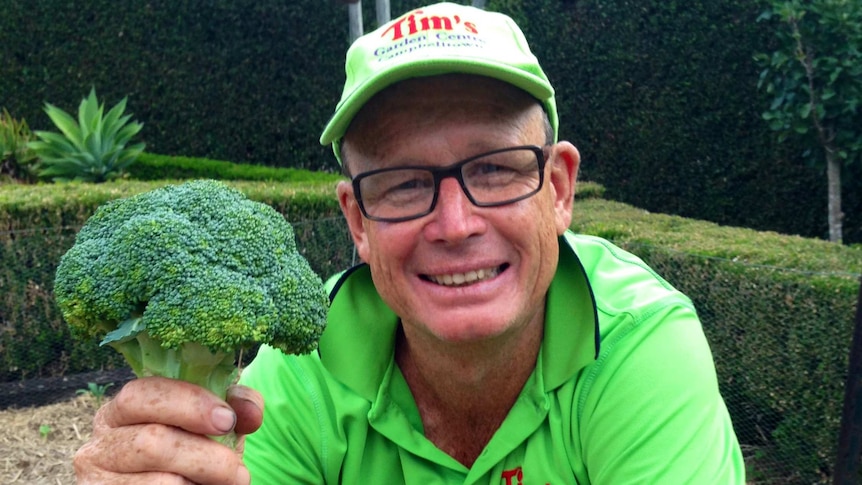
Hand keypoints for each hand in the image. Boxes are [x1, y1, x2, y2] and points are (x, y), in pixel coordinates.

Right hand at [73, 377, 263, 483]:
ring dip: (201, 483)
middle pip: (152, 441)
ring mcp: (99, 480)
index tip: (227, 420)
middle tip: (238, 471)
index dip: (188, 403)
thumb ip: (233, 407)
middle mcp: (101, 443)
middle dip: (206, 456)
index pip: (141, 394)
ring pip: (159, 482)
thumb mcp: (210, 423)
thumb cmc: (193, 450)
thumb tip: (251, 413)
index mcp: (121, 410)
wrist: (177, 483)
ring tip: (227, 484)